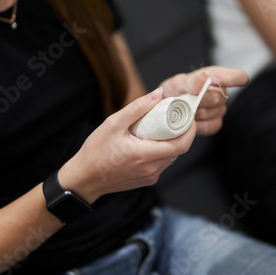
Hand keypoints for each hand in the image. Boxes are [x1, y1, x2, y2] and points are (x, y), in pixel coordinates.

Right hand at [58, 88, 195, 202]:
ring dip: (171, 142)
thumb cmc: (95, 152)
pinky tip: (150, 142)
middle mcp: (151, 169)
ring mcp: (151, 177)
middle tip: (174, 118)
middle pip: (179, 150)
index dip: (190, 130)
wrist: (84, 178)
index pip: (182, 145)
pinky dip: (161, 151)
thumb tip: (158, 94)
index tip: (189, 117)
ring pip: (171, 156)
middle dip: (181, 132)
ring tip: (161, 128)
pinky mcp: (147, 180)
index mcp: (144, 155)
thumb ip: (137, 108)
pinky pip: (162, 163)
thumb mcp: (113, 124)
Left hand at [160, 66, 248, 134]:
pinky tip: (189, 120)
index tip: (217, 80)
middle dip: (199, 99)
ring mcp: (219, 109)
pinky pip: (210, 126)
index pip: (238, 76)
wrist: (166, 107)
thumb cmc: (175, 91)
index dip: (233, 78)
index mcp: (215, 76)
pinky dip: (197, 125)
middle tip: (185, 100)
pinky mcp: (215, 124)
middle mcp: (221, 92)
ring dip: (196, 113)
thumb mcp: (178, 82)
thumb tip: (204, 78)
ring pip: (213, 113)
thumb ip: (191, 81)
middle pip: (219, 97)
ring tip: (185, 109)